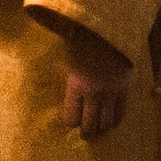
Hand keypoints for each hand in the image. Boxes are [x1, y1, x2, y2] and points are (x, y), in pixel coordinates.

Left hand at [32, 12, 130, 138]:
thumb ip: (60, 60)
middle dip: (86, 131)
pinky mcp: (125, 89)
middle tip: (85, 132)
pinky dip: (116, 120)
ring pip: (106, 123)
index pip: (71, 118)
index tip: (71, 118)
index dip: (71, 120)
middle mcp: (94, 93)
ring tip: (99, 127)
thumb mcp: (67, 48)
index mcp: (76, 84)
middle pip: (89, 125)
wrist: (113, 28)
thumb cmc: (85, 35)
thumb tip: (34, 35)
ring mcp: (111, 93)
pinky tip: (112, 120)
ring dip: (101, 127)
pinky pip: (121, 113)